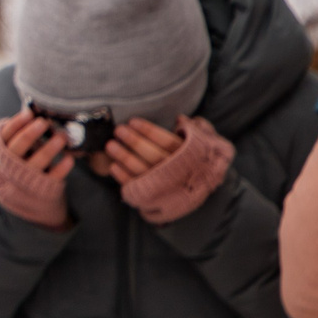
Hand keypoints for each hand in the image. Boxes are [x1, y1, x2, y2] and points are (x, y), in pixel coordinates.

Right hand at [0, 109, 71, 228]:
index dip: (16, 124)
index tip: (29, 113)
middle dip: (31, 133)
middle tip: (45, 123)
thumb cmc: (19, 164)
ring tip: (62, 137)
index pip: (4, 135)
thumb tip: (33, 109)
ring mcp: (23, 180)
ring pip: (36, 162)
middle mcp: (8, 167)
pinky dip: (62, 167)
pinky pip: (52, 177)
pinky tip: (70, 158)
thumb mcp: (11, 151)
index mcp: (0, 153)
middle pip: (17, 148)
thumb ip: (17, 135)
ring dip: (50, 148)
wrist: (22, 198)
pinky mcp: (40, 190)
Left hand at [116, 116, 232, 224]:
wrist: (201, 191)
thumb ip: (197, 130)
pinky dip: (124, 177)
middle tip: (118, 130)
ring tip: (110, 145)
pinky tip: (113, 166)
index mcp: (190, 157)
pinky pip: (137, 187)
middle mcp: (178, 172)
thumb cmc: (198, 160)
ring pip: (142, 171)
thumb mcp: (206, 144)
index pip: (167, 141)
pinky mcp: (154, 198)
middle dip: (134, 142)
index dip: (149, 131)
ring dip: (124, 158)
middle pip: (153, 155)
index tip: (132, 121)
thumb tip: (181, 119)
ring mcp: (165, 187)